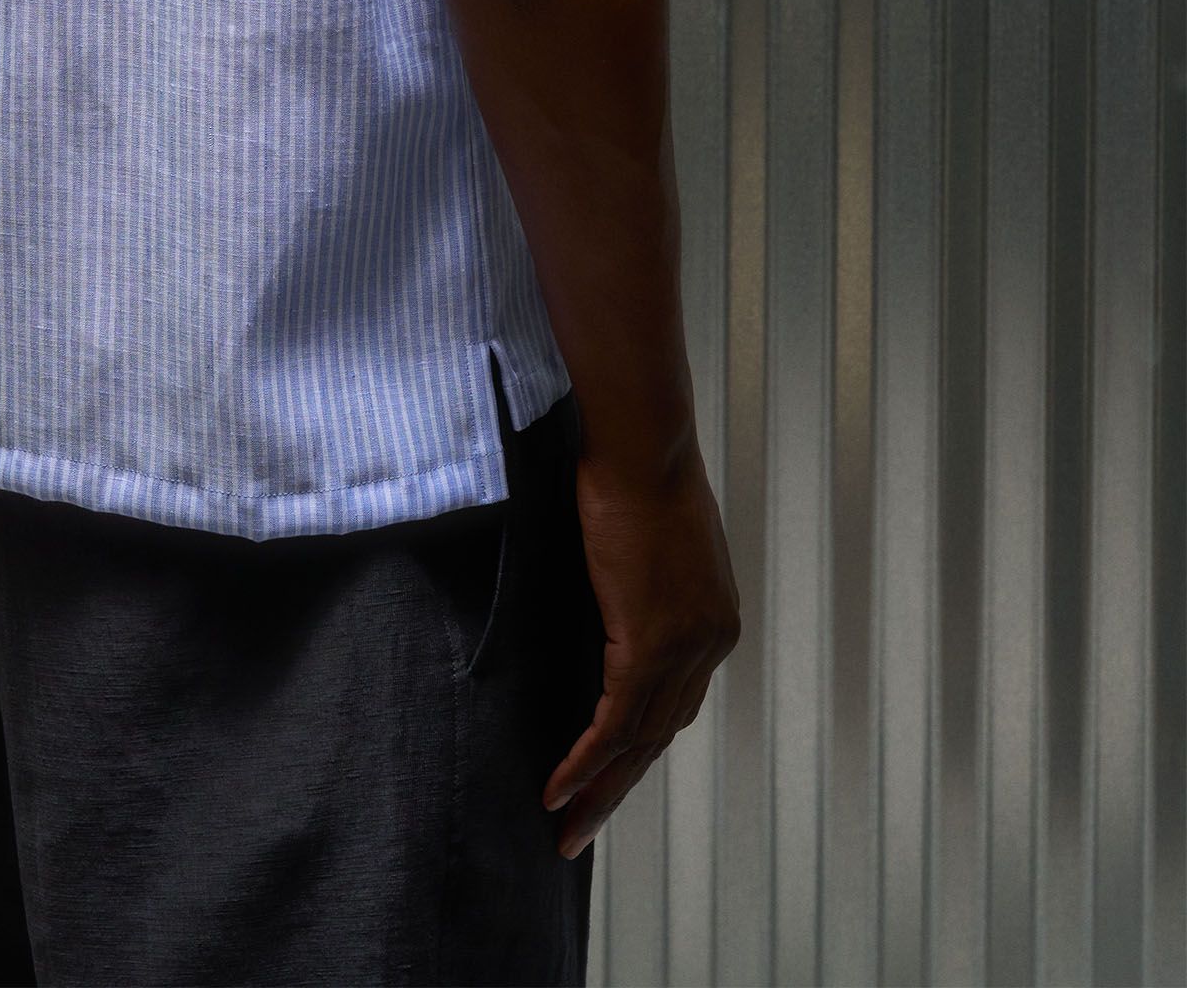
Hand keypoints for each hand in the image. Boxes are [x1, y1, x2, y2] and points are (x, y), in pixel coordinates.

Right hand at [544, 442, 740, 859]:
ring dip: (598, 790)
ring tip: (564, 827)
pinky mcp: (649, 643)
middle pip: (661, 736)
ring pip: (639, 742)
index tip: (604, 780)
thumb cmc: (634, 466)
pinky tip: (557, 789)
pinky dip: (585, 761)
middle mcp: (710, 641)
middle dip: (618, 788)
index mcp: (713, 618)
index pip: (673, 704)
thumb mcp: (648, 537)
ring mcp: (685, 646)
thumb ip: (639, 580)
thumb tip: (610, 595)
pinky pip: (615, 722)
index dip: (636, 748)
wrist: (641, 440)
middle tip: (580, 831)